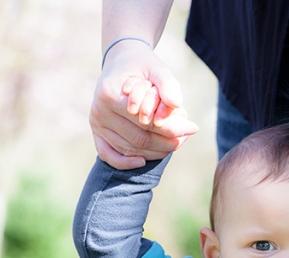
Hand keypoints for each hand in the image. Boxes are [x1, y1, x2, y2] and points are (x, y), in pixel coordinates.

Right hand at [90, 40, 197, 169]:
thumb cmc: (142, 67)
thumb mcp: (157, 69)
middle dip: (167, 142)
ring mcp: (96, 124)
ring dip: (155, 151)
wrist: (121, 62)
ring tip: (175, 143)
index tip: (192, 127)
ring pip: (129, 149)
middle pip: (140, 138)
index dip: (173, 128)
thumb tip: (177, 104)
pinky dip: (125, 163)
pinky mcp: (96, 132)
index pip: (147, 121)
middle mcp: (99, 111)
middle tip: (185, 137)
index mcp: (110, 94)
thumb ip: (168, 84)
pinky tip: (142, 161)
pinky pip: (108, 155)